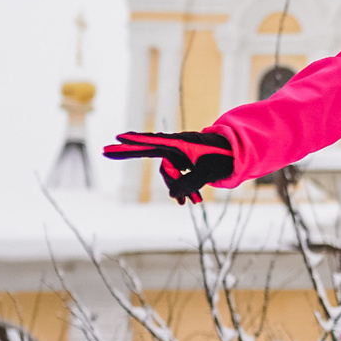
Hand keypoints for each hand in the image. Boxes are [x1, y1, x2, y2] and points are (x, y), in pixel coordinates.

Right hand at [102, 129, 235, 204]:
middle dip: (127, 153)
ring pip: (167, 174)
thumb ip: (189, 184)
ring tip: (192, 203)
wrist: (236, 155)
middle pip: (147, 152)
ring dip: (177, 189)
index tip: (118, 137)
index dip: (135, 141)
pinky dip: (182, 189)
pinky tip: (190, 201)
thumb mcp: (208, 172)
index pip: (153, 142)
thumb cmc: (222, 158)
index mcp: (179, 144)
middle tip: (104, 151)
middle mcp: (175, 148)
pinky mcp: (183, 163)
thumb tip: (172, 196)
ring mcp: (178, 155)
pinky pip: (176, 178)